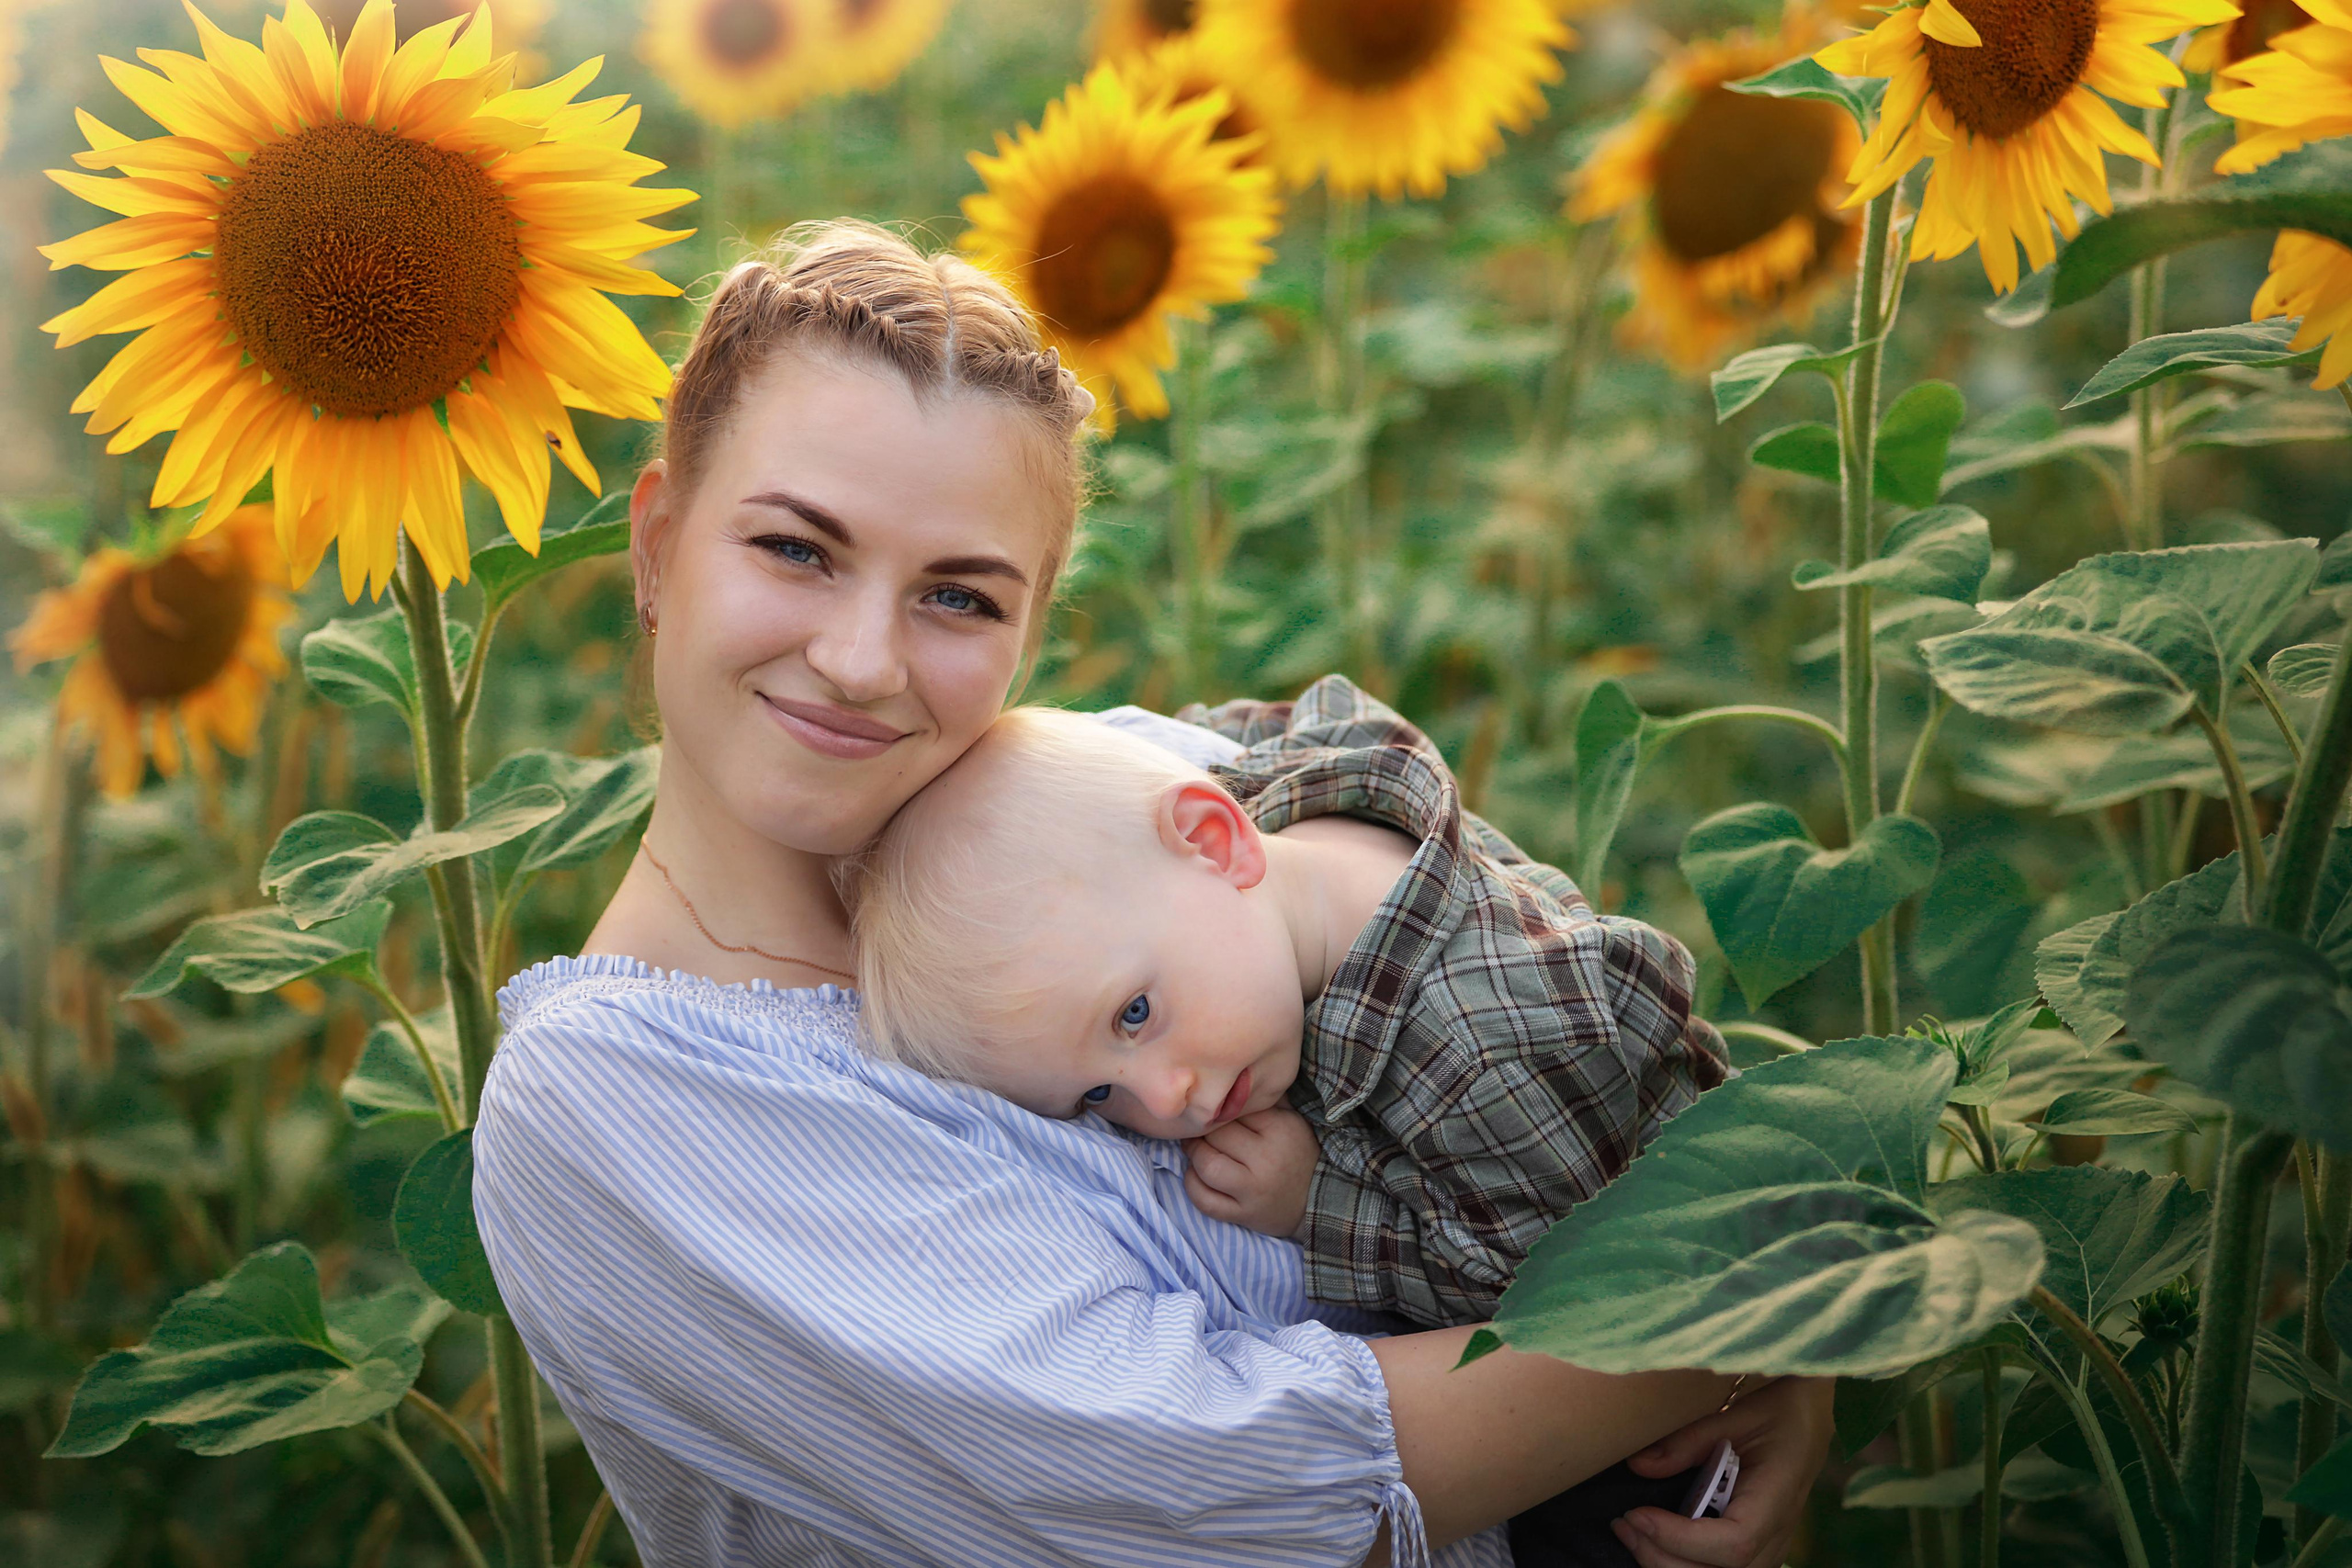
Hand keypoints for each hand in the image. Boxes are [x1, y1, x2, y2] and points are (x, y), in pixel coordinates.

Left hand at [1182, 1105, 1318, 1236]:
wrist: (1317, 1200)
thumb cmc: (1297, 1153)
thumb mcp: (1291, 1119)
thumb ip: (1265, 1098)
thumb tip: (1231, 1078)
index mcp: (1280, 1129)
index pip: (1234, 1110)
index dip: (1219, 1109)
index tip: (1214, 1109)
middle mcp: (1267, 1160)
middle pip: (1216, 1136)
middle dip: (1202, 1130)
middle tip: (1198, 1128)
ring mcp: (1253, 1190)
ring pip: (1206, 1166)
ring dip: (1194, 1155)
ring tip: (1195, 1149)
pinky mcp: (1243, 1215)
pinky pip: (1204, 1200)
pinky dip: (1192, 1185)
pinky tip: (1197, 1174)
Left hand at [1609, 1375, 1833, 1567]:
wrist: (1812, 1418)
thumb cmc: (1778, 1412)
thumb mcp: (1734, 1415)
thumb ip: (1687, 1441)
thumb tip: (1638, 1465)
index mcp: (1776, 1502)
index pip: (1732, 1544)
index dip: (1681, 1539)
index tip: (1637, 1515)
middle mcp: (1777, 1535)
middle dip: (1663, 1557)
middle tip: (1623, 1524)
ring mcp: (1771, 1548)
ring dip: (1670, 1565)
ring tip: (1632, 1533)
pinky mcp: (1759, 1549)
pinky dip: (1685, 1564)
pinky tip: (1656, 1543)